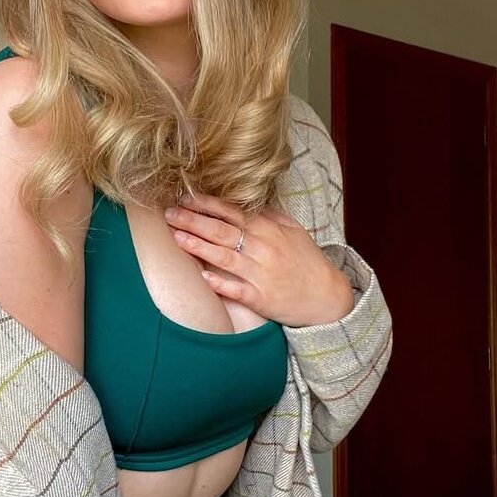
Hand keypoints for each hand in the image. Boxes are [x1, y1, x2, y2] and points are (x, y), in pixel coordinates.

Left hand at [164, 192, 353, 327]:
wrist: (327, 296)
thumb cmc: (308, 262)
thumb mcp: (293, 231)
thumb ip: (269, 215)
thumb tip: (246, 201)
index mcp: (269, 230)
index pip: (232, 212)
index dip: (206, 204)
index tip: (184, 198)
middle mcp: (263, 249)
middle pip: (222, 231)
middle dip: (193, 220)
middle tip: (169, 213)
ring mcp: (261, 274)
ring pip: (224, 257)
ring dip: (198, 246)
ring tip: (176, 236)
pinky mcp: (261, 298)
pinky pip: (236, 290)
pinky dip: (219, 283)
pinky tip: (201, 276)